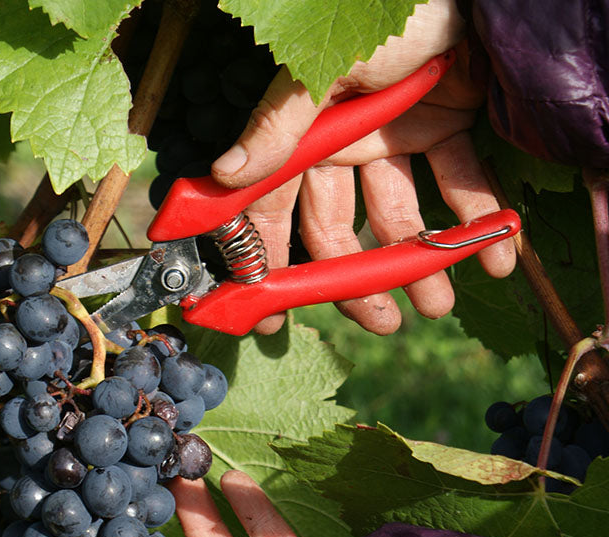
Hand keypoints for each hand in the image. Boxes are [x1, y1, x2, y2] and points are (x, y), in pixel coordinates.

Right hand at [211, 0, 514, 334]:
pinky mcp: (443, 126)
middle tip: (385, 322)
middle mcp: (342, 145)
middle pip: (340, 228)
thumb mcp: (324, 69)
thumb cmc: (382, 12)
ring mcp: (392, 138)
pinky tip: (494, 254)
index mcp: (304, 136)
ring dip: (421, 262)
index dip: (267, 262)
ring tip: (440, 303)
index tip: (270, 315)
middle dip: (359, 279)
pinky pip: (457, 179)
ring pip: (400, 215)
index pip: (274, 210)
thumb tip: (225, 174)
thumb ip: (279, 126)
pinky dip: (475, 216)